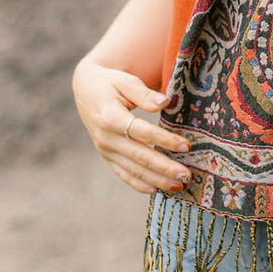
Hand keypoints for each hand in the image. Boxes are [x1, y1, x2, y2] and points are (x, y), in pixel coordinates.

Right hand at [72, 57, 190, 194]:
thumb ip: (144, 93)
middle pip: (140, 157)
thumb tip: (165, 103)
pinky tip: (156, 190)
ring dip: (157, 180)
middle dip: (165, 168)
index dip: (165, 141)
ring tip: (179, 187)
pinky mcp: (106, 156)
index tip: (186, 146)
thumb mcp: (125, 80)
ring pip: (133, 170)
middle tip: (187, 176)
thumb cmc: (109, 83)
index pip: (143, 133)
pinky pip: (123, 174)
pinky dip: (139, 184)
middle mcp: (106, 138)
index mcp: (110, 117)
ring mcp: (105, 150)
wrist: (85, 91)